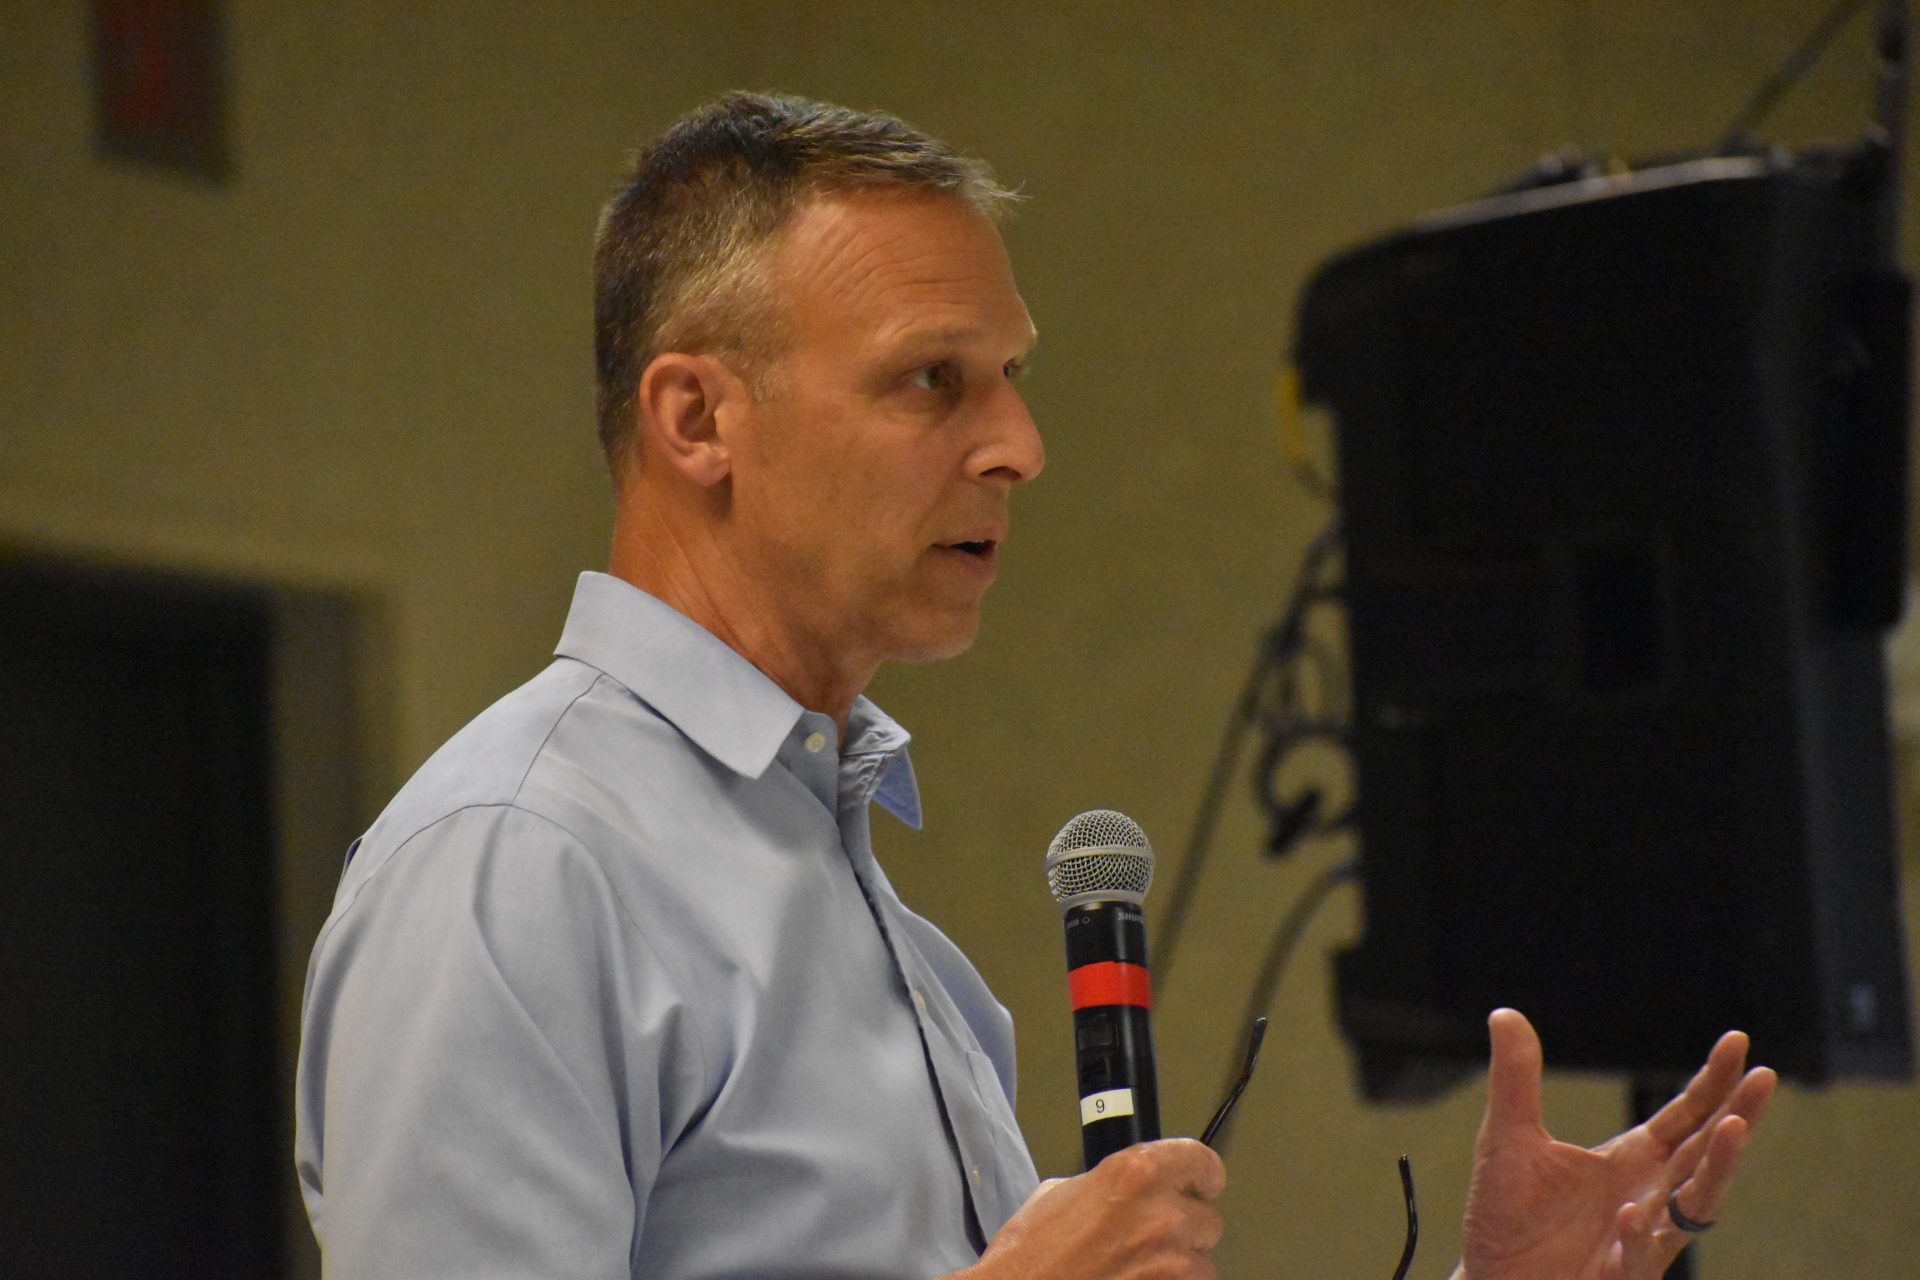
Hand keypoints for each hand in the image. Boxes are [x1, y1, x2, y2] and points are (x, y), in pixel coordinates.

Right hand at [965, 1138, 1226, 1279]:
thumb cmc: (1029, 1255)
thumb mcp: (1061, 1194)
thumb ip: (1107, 1186)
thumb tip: (1127, 1194)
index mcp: (1137, 1173)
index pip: (1203, 1162)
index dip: (1201, 1176)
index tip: (1200, 1184)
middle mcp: (1163, 1215)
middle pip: (1207, 1220)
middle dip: (1183, 1230)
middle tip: (1150, 1240)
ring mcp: (1171, 1265)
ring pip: (1202, 1265)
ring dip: (1179, 1268)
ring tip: (1140, 1271)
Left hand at [1457, 1008, 1775, 1279]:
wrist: (1491, 1279)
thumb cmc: (1508, 1215)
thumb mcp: (1508, 1138)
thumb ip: (1516, 1080)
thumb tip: (1504, 1013)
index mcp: (1632, 1160)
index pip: (1686, 1116)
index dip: (1713, 1082)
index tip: (1739, 1041)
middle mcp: (1648, 1196)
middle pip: (1706, 1153)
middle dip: (1737, 1116)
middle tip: (1763, 1079)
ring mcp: (1640, 1239)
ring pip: (1693, 1207)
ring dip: (1715, 1171)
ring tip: (1732, 1130)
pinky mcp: (1617, 1278)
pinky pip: (1635, 1261)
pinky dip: (1634, 1239)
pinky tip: (1627, 1215)